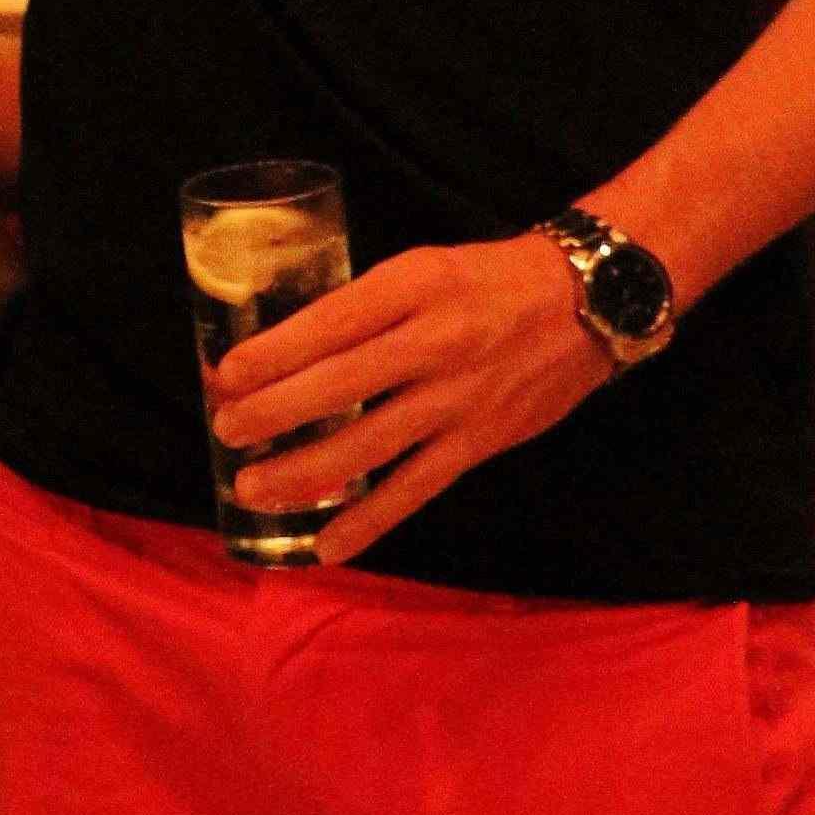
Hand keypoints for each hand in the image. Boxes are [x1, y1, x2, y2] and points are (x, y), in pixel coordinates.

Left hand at [206, 228, 616, 569]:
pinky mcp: (480, 443)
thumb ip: (363, 309)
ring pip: (368, 445)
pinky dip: (368, 520)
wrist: (588, 303)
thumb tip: (282, 353)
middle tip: (226, 430)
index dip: (273, 354)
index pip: (330, 323)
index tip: (226, 374)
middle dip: (273, 413)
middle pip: (339, 386)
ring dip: (302, 472)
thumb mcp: (421, 269)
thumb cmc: (487, 280)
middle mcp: (434, 342)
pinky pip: (415, 489)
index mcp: (413, 286)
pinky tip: (326, 545)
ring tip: (251, 488)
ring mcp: (458, 399)